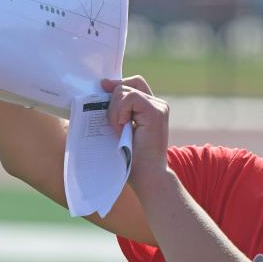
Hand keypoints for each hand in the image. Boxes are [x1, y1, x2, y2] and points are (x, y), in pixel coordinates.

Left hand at [102, 77, 169, 192]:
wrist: (148, 177)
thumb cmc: (132, 159)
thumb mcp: (121, 129)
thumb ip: (117, 109)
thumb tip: (103, 86)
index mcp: (151, 108)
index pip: (133, 84)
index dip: (117, 86)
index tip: (103, 94)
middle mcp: (158, 105)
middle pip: (127, 85)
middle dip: (113, 101)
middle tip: (114, 125)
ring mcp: (159, 107)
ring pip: (125, 90)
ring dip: (115, 110)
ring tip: (119, 130)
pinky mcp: (155, 112)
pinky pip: (130, 98)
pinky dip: (119, 112)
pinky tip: (122, 128)